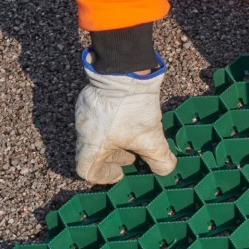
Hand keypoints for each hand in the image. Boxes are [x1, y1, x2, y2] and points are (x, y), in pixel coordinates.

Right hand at [74, 49, 176, 183]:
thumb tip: (165, 169)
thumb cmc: (133, 108)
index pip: (87, 171)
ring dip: (114, 140)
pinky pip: (97, 118)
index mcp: (92, 146)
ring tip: (134, 136)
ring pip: (95, 135)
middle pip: (92, 154)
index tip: (120, 172)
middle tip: (132, 155)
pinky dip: (111, 124)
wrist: (125, 72)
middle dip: (114, 158)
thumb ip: (160, 158)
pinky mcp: (89, 100)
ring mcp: (84, 114)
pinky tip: (130, 118)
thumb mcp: (152, 138)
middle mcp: (83, 132)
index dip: (104, 176)